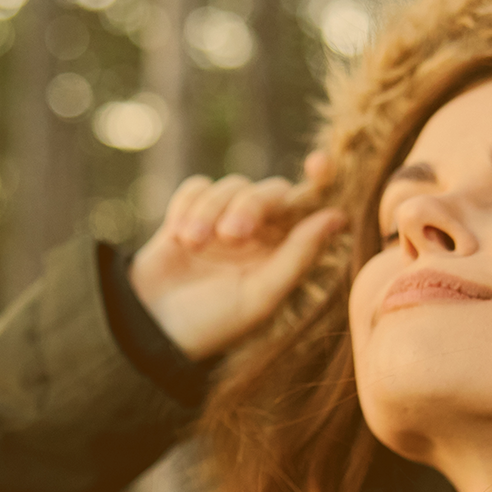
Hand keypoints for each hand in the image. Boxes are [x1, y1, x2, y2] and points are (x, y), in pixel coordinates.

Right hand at [129, 153, 346, 360]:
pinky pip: (197, 186)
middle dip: (250, 207)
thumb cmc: (213, 322)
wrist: (153, 327)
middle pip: (269, 192)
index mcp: (284, 251)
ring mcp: (223, 220)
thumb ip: (298, 256)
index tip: (318, 164)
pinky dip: (188, 204)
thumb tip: (338, 217)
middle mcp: (260, 232)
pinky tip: (178, 234)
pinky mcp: (189, 212)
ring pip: (231, 185)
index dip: (321, 181)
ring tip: (193, 242)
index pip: (310, 208)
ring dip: (211, 211)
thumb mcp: (260, 296)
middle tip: (230, 236)